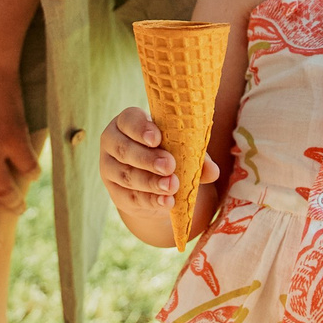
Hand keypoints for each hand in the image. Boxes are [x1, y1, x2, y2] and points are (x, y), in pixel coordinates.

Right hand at [99, 107, 217, 236]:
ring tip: (171, 186)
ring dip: (150, 182)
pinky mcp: (116, 194)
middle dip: (147, 159)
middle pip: (124, 150)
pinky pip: (131, 197)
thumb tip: (212, 170)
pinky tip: (166, 202)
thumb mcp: (182, 150)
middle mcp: (113, 143)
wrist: (153, 185)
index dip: (140, 129)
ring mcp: (110, 169)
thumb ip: (195, 156)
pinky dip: (150, 200)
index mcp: (127, 123)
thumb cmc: (167, 154)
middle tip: (169, 166)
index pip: (128, 121)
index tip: (157, 138)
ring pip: (126, 176)